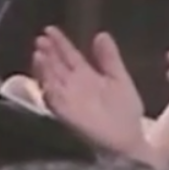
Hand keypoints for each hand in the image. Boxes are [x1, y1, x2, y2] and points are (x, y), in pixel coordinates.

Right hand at [34, 26, 146, 157]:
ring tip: (39, 54)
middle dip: (48, 53)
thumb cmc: (124, 111)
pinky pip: (56, 104)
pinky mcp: (69, 117)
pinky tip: (48, 82)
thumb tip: (101, 34)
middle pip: (57, 66)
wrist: (129, 139)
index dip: (60, 43)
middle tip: (40, 39)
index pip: (69, 56)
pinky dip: (51, 92)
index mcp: (87, 76)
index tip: (50, 29)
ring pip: (52, 82)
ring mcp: (69, 101)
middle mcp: (74, 87)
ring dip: (44, 69)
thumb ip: (109, 58)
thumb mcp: (119, 78)